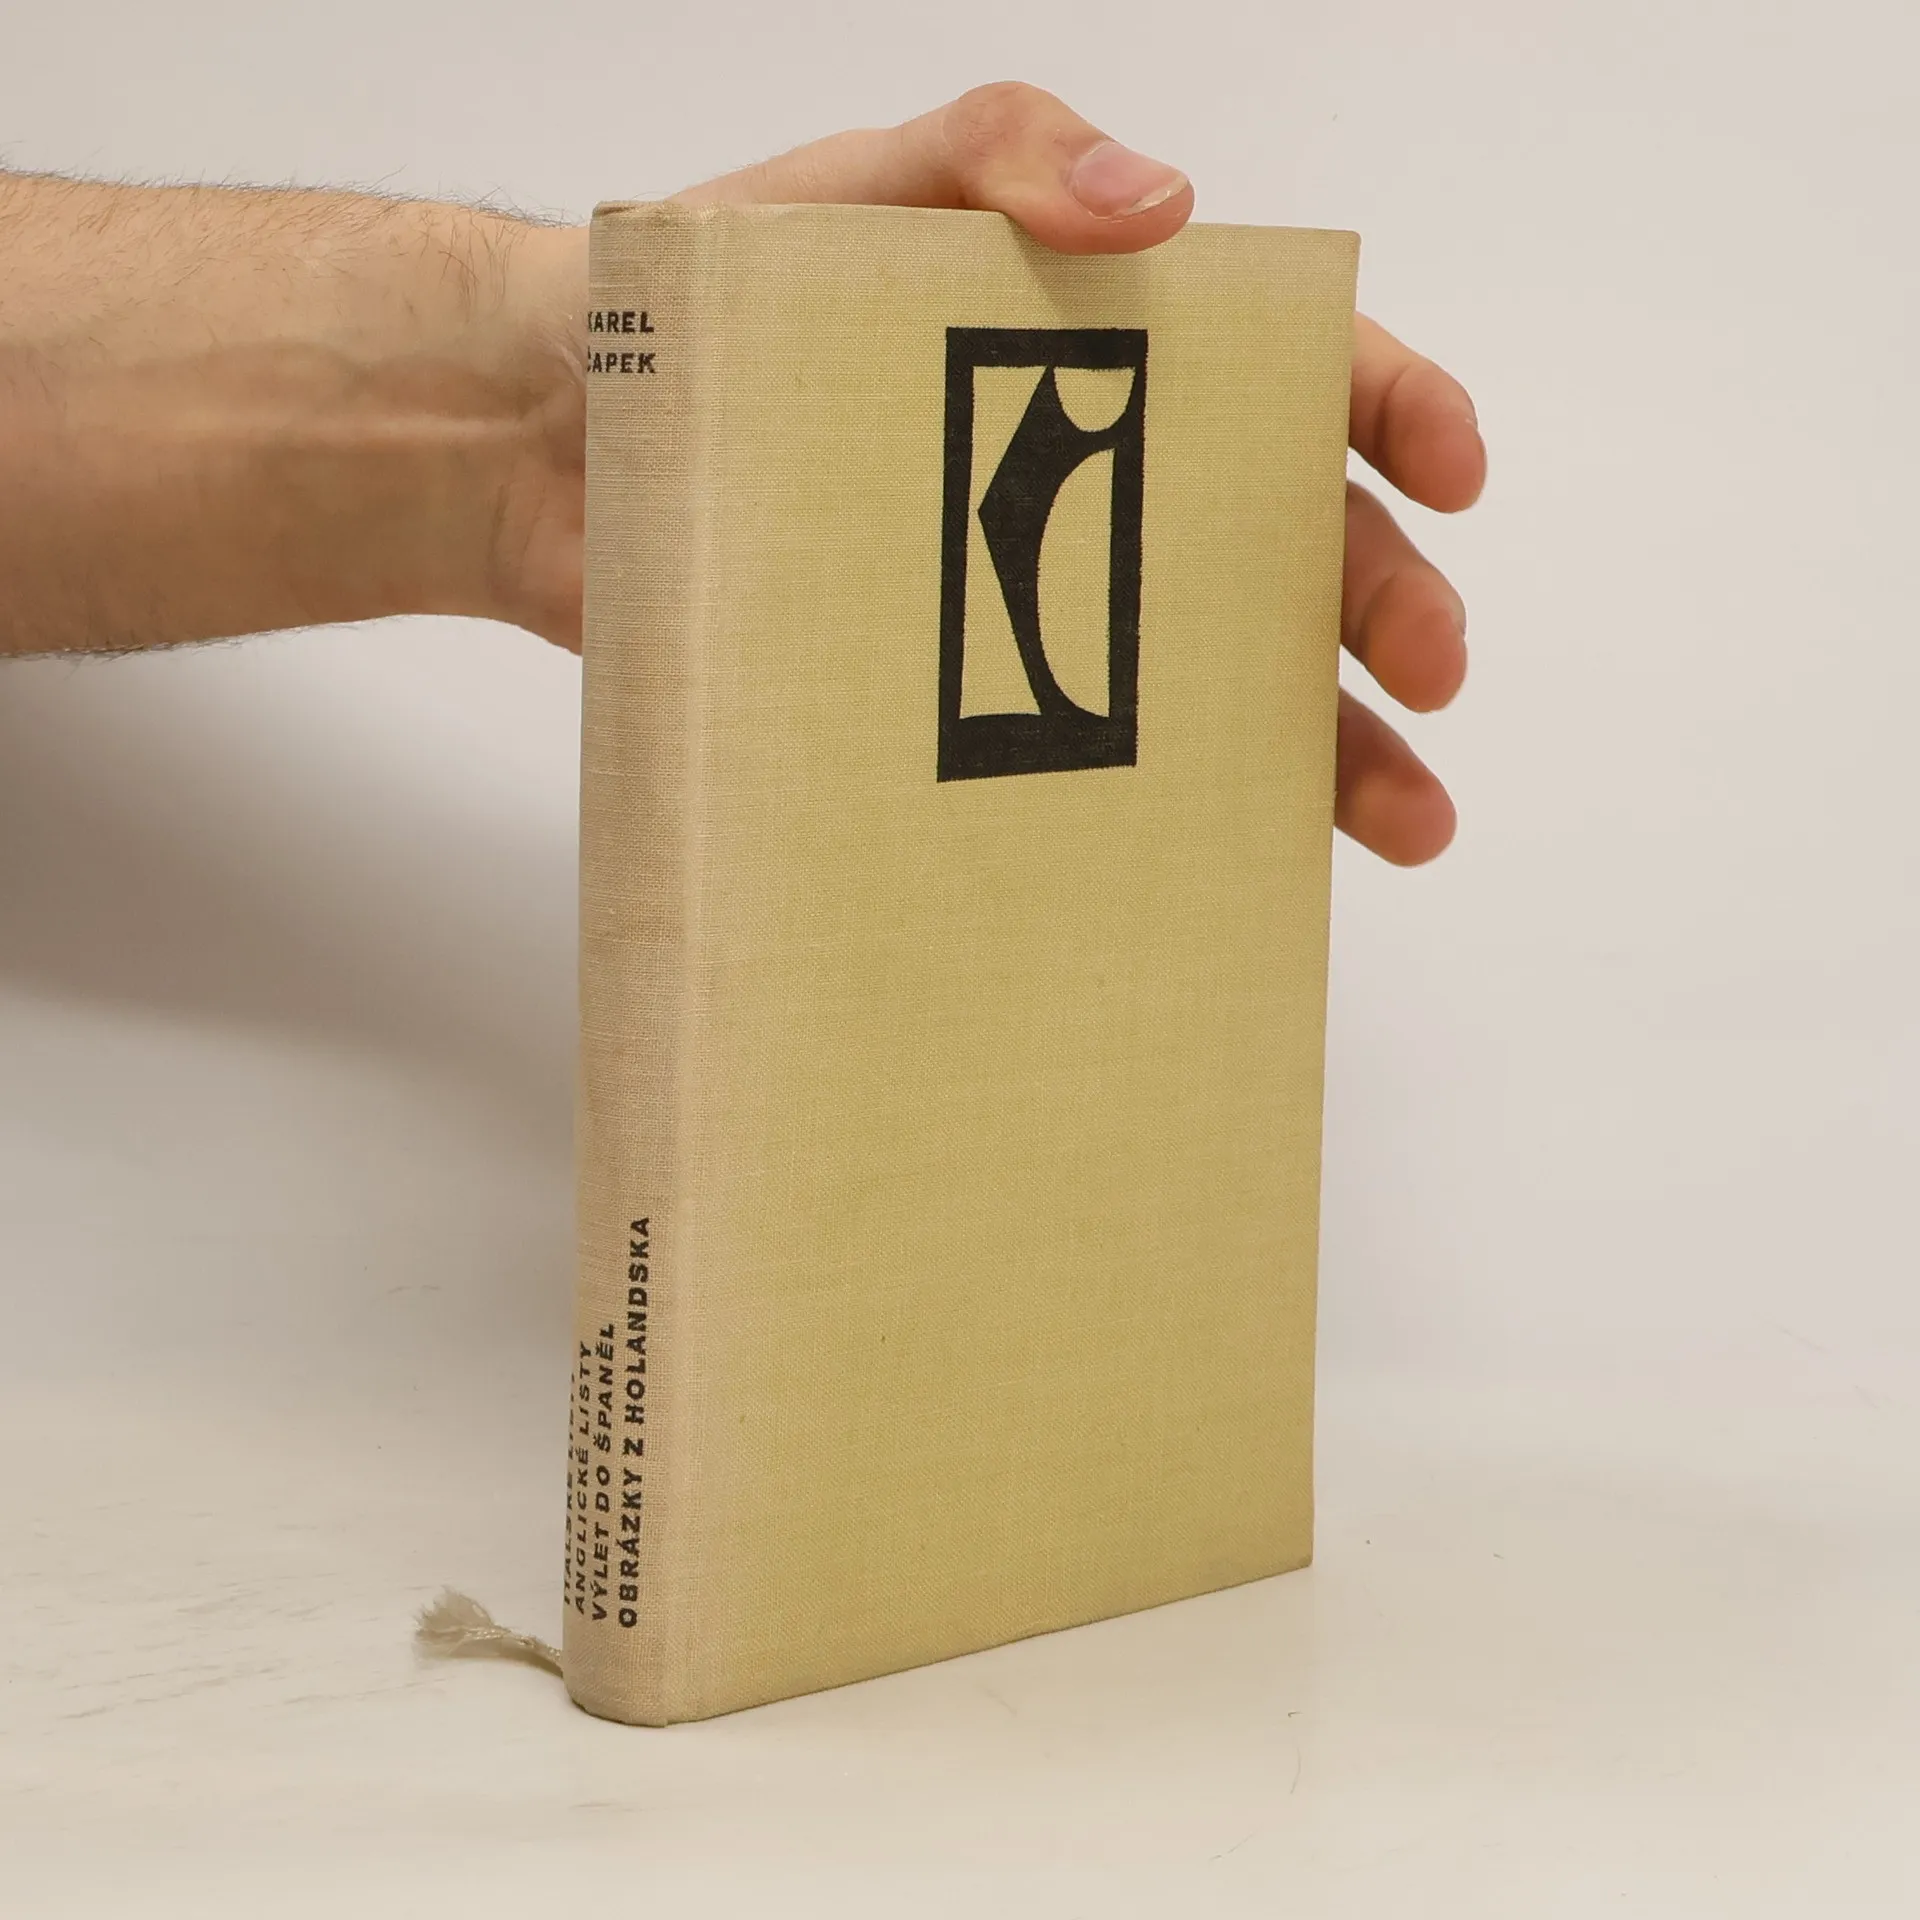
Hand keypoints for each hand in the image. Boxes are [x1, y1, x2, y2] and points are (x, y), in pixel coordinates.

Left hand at [502, 84, 1483, 864]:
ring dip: (1326, 747)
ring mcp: (1031, 599)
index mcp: (1096, 345)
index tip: (1453, 473)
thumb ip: (997, 154)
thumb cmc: (696, 306)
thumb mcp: (846, 189)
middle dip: (1382, 604)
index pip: (1289, 362)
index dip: (1393, 407)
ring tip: (1397, 823)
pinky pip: (1095, 757)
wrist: (541, 451)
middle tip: (1427, 678)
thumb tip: (1163, 200)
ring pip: (1219, 677)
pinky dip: (1184, 811)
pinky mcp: (959, 699)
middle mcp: (1089, 479)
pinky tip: (1243, 862)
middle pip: (1284, 542)